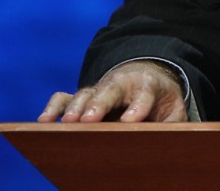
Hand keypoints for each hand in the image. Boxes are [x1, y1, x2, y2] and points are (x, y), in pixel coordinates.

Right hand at [38, 60, 187, 122]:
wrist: (148, 78)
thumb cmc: (161, 101)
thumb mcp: (175, 109)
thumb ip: (173, 124)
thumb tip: (173, 141)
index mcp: (147, 85)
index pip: (144, 95)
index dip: (138, 108)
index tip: (130, 121)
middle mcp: (120, 84)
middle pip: (109, 92)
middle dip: (99, 105)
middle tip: (89, 120)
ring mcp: (99, 90)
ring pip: (85, 94)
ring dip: (74, 108)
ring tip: (65, 124)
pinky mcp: (83, 97)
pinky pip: (64, 97)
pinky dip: (54, 107)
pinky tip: (44, 121)